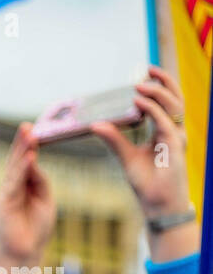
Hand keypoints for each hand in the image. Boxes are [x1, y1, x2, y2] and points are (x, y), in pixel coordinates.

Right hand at [0, 122, 55, 269]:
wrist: (25, 253)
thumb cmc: (36, 230)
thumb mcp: (45, 200)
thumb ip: (40, 181)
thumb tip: (35, 162)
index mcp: (22, 187)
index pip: (24, 163)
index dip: (29, 146)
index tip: (35, 130)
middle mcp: (11, 188)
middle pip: (16, 161)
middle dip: (22, 142)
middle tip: (28, 125)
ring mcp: (6, 194)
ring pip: (14, 168)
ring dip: (22, 149)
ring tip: (28, 133)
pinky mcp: (4, 203)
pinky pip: (15, 182)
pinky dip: (23, 168)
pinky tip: (31, 156)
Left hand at [91, 66, 188, 219]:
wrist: (157, 203)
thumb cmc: (146, 182)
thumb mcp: (125, 156)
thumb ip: (114, 139)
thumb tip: (96, 124)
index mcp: (164, 130)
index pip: (166, 101)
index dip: (158, 85)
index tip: (143, 74)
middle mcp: (173, 130)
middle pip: (175, 97)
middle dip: (163, 80)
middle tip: (146, 69)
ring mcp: (177, 136)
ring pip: (174, 106)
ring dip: (157, 93)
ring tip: (139, 86)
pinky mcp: (175, 146)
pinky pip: (165, 123)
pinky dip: (153, 111)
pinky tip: (140, 104)